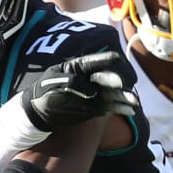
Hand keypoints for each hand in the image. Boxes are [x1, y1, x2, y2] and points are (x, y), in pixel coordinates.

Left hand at [20, 50, 138, 131]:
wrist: (39, 112)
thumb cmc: (43, 92)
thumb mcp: (53, 83)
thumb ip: (72, 83)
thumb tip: (92, 92)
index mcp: (81, 67)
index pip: (98, 61)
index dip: (108, 60)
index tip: (118, 61)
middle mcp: (92, 78)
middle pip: (109, 77)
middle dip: (117, 81)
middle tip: (122, 85)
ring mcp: (96, 93)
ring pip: (114, 93)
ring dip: (124, 96)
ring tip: (133, 101)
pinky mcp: (97, 107)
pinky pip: (112, 106)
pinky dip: (121, 108)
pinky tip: (130, 110)